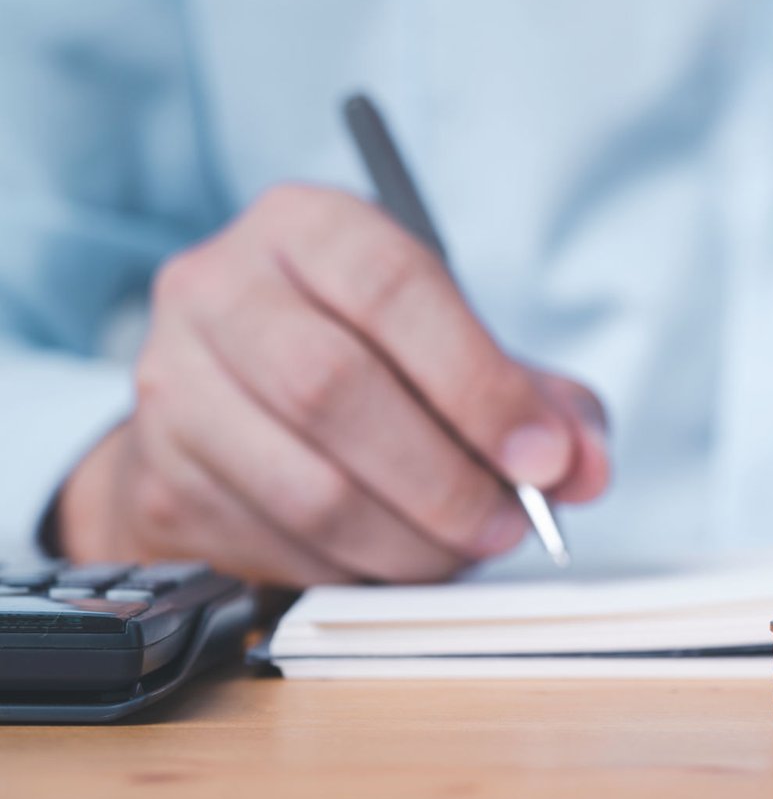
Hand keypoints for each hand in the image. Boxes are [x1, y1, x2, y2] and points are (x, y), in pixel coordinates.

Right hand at [59, 184, 608, 585]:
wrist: (236, 397)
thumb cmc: (375, 358)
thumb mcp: (462, 348)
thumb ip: (542, 400)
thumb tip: (585, 468)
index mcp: (307, 226)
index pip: (391, 286)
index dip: (478, 382)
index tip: (544, 457)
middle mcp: (218, 288)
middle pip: (332, 388)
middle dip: (445, 478)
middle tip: (510, 523)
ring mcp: (173, 384)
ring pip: (306, 486)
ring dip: (411, 541)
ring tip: (466, 550)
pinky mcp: (161, 478)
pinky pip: (276, 547)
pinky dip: (357, 572)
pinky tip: (398, 559)